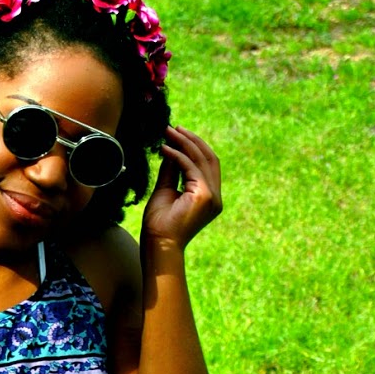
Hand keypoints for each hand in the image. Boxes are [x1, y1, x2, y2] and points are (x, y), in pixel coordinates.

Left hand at [142, 126, 221, 250]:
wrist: (158, 246)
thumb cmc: (159, 225)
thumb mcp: (166, 190)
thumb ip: (171, 170)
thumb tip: (170, 148)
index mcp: (210, 197)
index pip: (206, 164)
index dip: (193, 146)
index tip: (176, 134)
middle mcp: (215, 197)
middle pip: (208, 157)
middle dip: (190, 140)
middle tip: (172, 128)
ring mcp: (212, 196)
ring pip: (201, 159)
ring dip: (184, 143)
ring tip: (167, 132)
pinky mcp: (204, 196)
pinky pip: (191, 167)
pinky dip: (177, 156)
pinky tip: (164, 148)